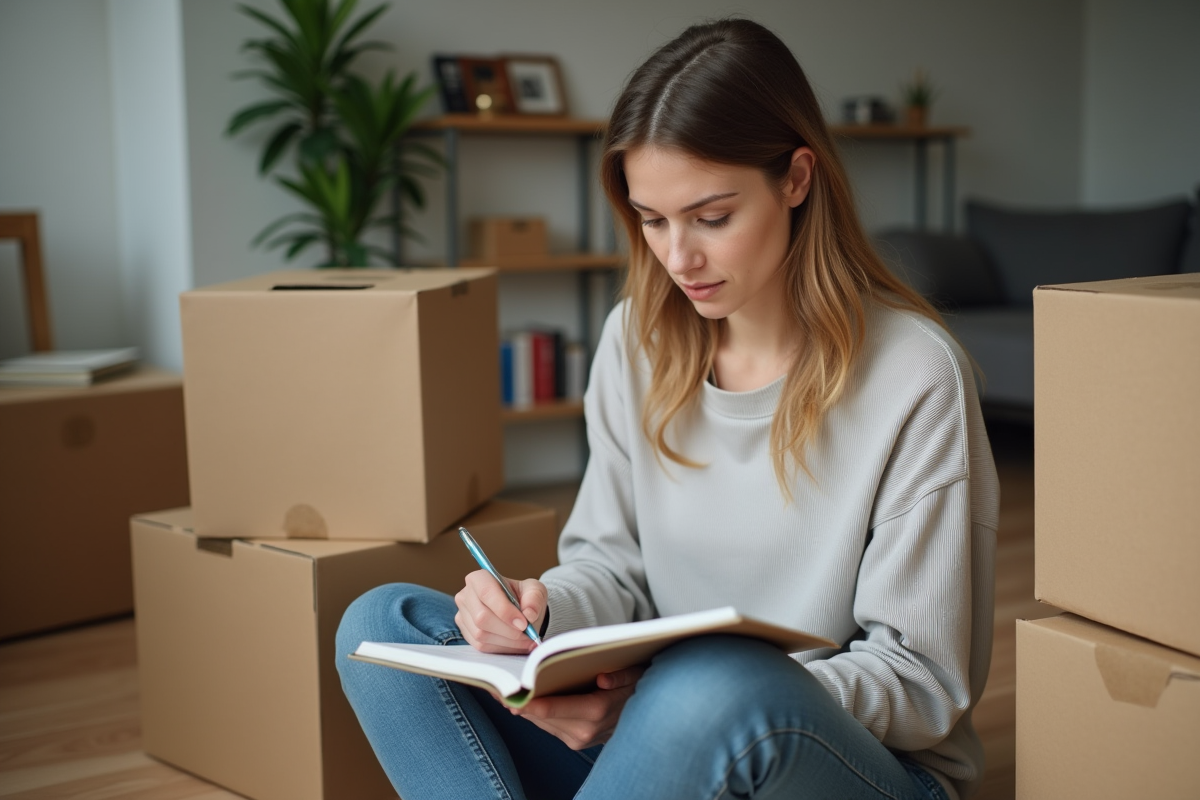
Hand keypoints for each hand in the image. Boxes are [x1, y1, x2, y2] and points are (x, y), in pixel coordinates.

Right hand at [455, 570, 546, 653]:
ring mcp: (463, 616)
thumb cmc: (525, 597)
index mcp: (479, 578)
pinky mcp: (466, 633)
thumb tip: (529, 614)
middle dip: (508, 629)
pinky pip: (482, 645)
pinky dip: (502, 647)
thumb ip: (535, 599)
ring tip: (526, 639)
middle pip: (482, 617)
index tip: (524, 623)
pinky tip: (516, 643)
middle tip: (528, 633)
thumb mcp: (535, 591)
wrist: (519, 612)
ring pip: (481, 634)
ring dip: (508, 641)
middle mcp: (466, 596)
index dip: (504, 610)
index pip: (486, 592)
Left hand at [511, 666, 644, 749]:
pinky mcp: (576, 742)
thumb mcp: (633, 674)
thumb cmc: (635, 685)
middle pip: (543, 718)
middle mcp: (586, 731)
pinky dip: (535, 715)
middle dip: (520, 704)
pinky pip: (549, 727)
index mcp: (598, 711)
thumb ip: (620, 676)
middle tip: (498, 688)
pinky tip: (521, 703)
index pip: (557, 709)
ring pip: (542, 724)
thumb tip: (603, 680)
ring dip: (524, 711)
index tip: (513, 695)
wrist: (647, 715)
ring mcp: (580, 739)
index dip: (533, 703)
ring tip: (502, 694)